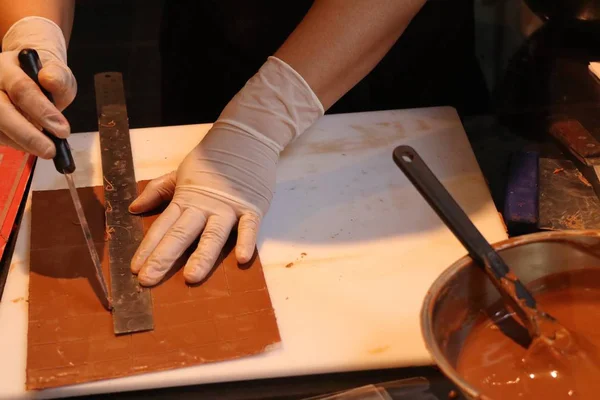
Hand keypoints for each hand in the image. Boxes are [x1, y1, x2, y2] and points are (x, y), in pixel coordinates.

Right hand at [0, 17, 76, 157]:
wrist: (32, 79)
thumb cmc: (43, 76)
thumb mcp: (57, 72)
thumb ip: (58, 76)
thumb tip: (49, 79)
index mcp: (6, 66)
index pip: (21, 88)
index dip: (42, 111)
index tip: (62, 130)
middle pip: (1, 112)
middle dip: (28, 135)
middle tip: (50, 150)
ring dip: (24, 143)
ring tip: (47, 148)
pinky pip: (0, 137)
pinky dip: (18, 145)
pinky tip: (34, 145)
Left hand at [129, 56, 323, 285]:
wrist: (246, 138)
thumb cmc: (214, 158)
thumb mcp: (181, 171)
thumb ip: (159, 190)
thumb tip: (134, 208)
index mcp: (185, 198)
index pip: (163, 226)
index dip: (148, 247)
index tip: (134, 268)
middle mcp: (204, 206)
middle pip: (181, 234)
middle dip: (164, 257)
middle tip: (148, 280)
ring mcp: (229, 208)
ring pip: (213, 235)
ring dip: (202, 256)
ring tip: (191, 277)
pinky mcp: (252, 207)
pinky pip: (249, 227)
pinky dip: (246, 241)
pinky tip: (242, 259)